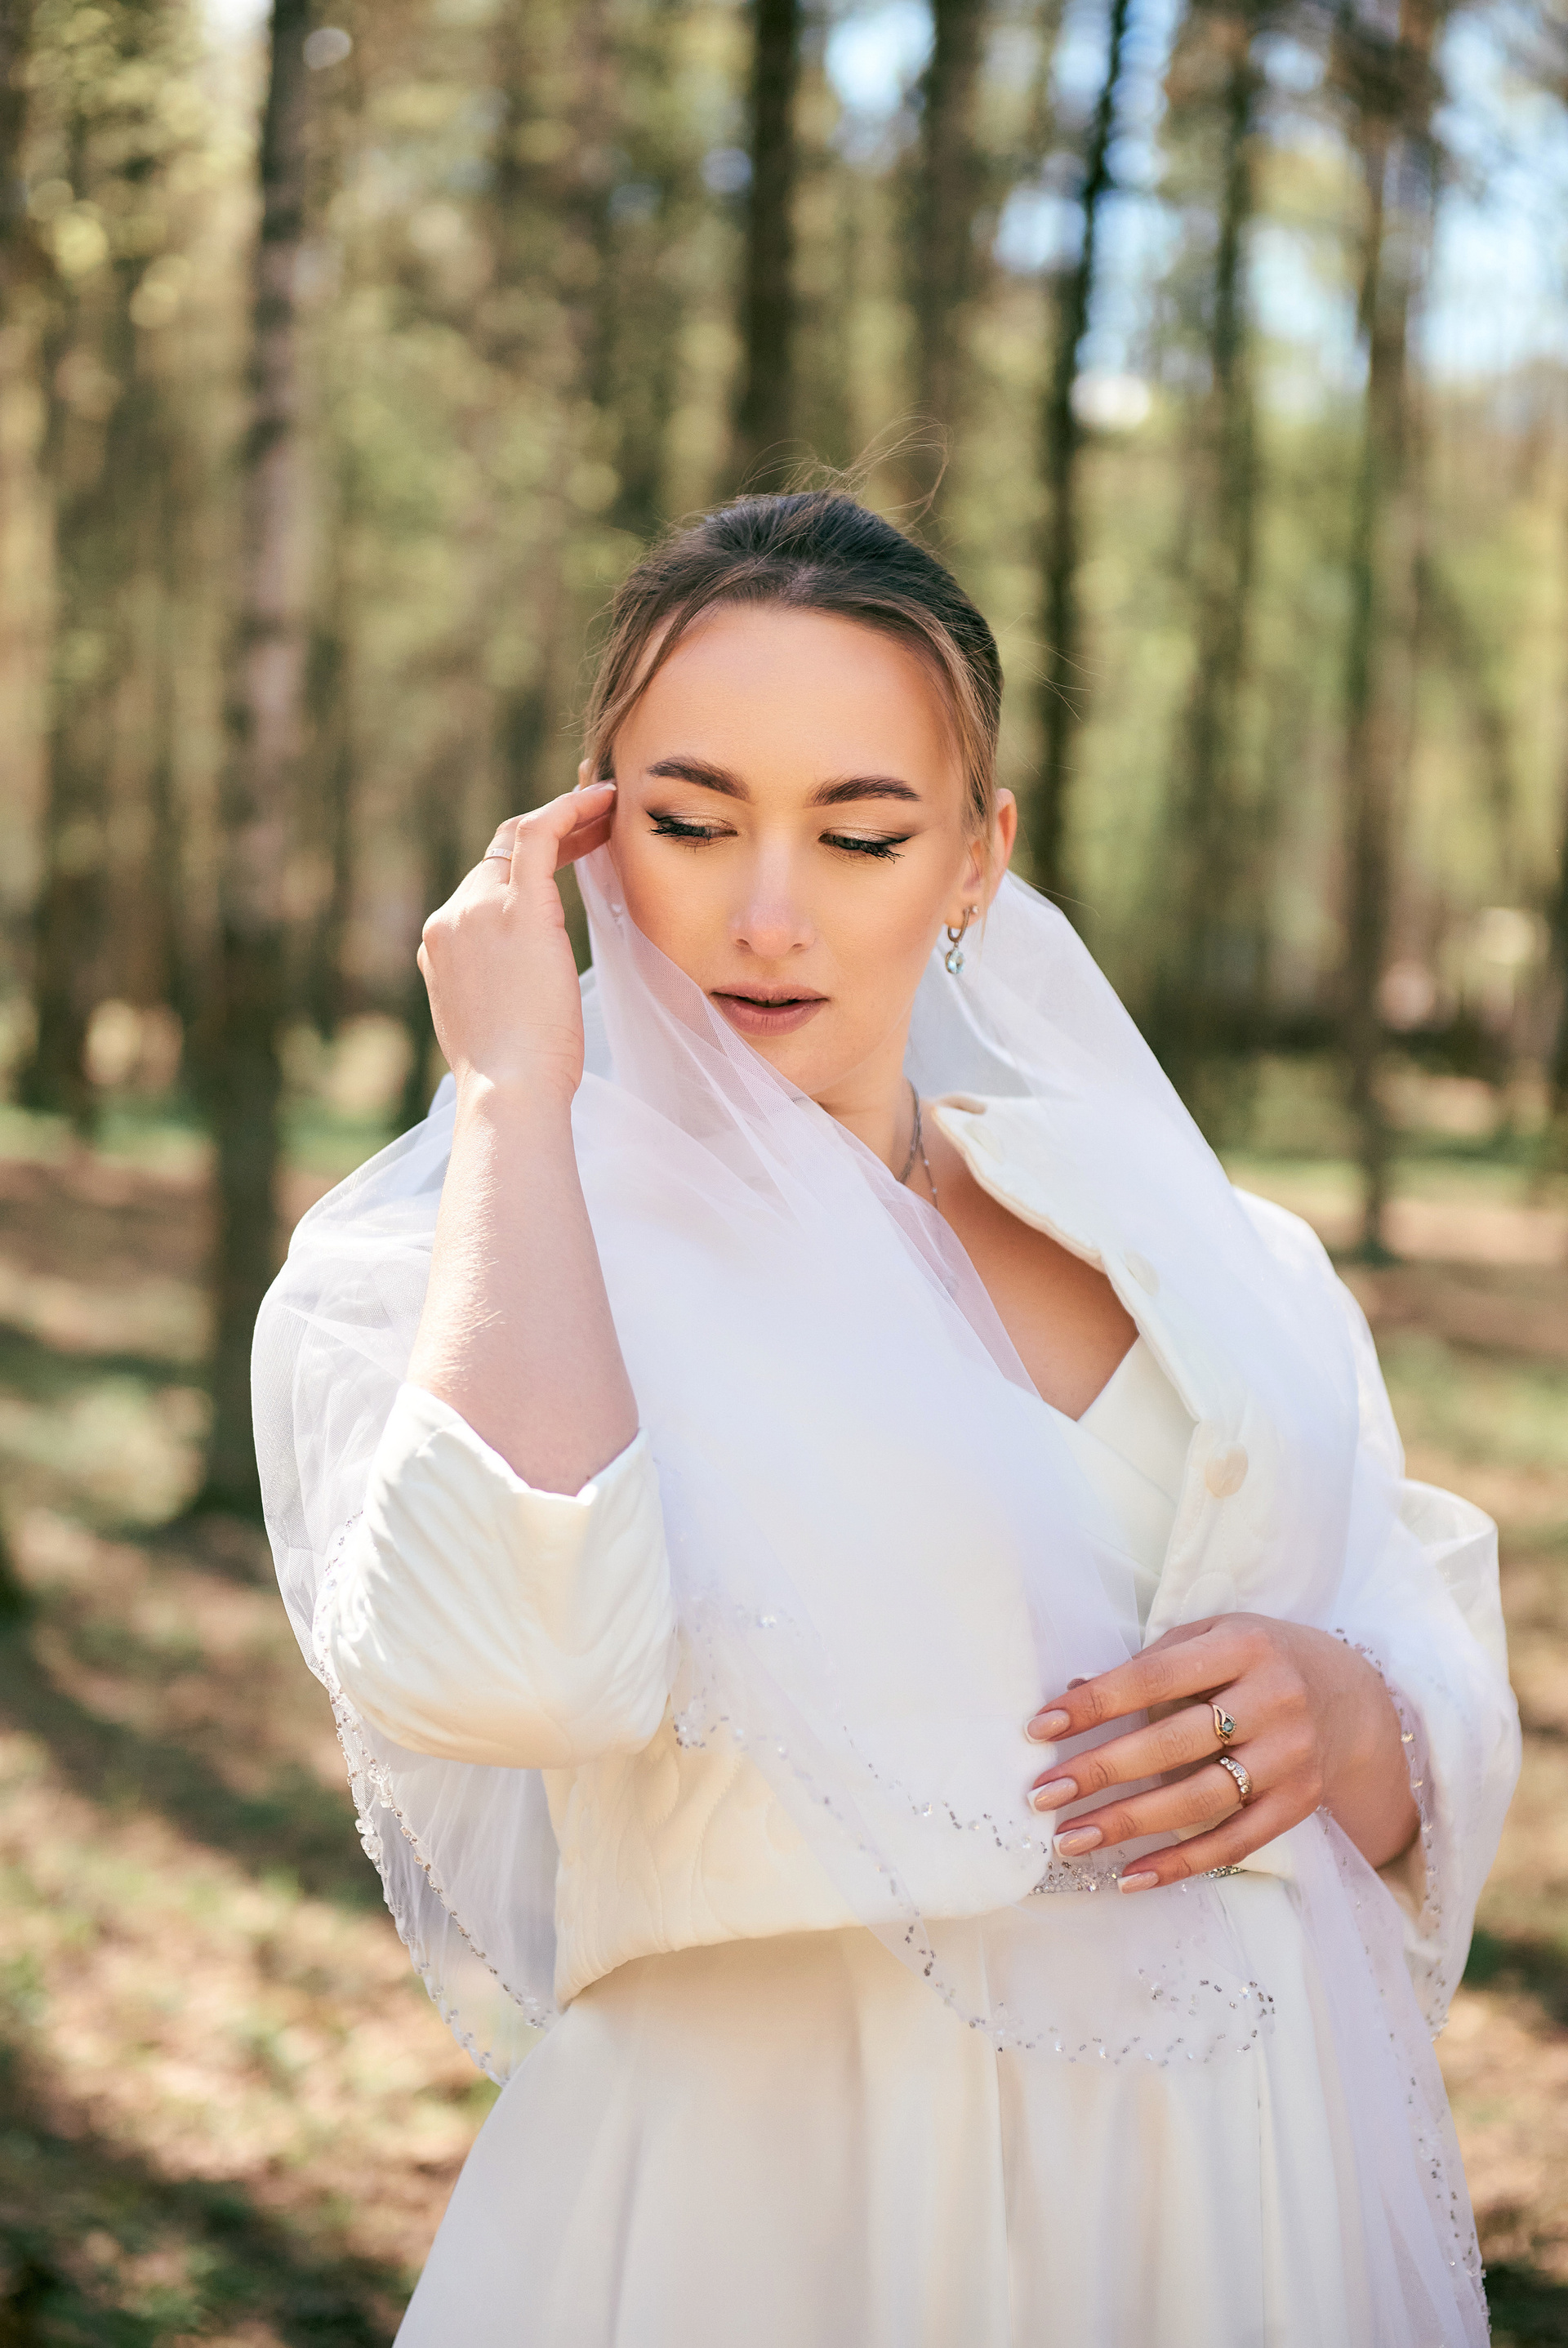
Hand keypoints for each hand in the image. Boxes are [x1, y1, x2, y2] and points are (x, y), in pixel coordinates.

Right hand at [417, 781, 615, 1103]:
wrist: (509, 1094)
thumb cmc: (517, 1082)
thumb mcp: (495, 1027)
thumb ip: (500, 991)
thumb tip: (525, 988)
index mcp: (442, 949)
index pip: (482, 892)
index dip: (524, 872)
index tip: (565, 862)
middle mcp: (450, 920)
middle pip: (499, 859)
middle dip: (550, 839)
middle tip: (598, 826)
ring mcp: (476, 910)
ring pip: (519, 839)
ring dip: (566, 819)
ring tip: (608, 808)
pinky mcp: (515, 908)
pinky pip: (538, 835)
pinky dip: (569, 809)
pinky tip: (601, 800)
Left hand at [1023, 1614, 1418, 1890]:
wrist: (1349, 1693)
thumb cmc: (1255, 1660)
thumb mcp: (1210, 1640)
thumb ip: (1148, 1666)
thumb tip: (1071, 1695)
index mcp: (1243, 1647)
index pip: (1153, 1677)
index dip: (1095, 1704)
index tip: (1040, 1729)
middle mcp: (1274, 1700)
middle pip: (1173, 1743)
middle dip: (1100, 1770)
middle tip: (1042, 1794)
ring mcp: (1292, 1756)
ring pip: (1200, 1798)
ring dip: (1129, 1824)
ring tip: (1070, 1840)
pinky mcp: (1300, 1803)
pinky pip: (1234, 1841)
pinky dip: (1181, 1863)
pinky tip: (1131, 1876)